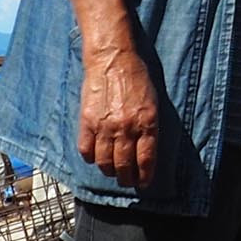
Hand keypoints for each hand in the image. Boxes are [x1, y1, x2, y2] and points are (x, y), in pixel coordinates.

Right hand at [68, 0, 162, 189]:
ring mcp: (105, 126)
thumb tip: (146, 152)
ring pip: (104, 162)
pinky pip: (86, 150)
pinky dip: (90, 157)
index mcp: (147, 123)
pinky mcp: (87, 121)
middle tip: (127, 181)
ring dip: (109, 171)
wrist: (112, 57)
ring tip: (112, 170)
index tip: (144, 183)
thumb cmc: (136, 77)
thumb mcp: (153, 102)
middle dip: (127, 179)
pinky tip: (95, 156)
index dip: (145, 177)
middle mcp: (126, 128)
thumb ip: (150, 127)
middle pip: (124, 166)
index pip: (146, 161)